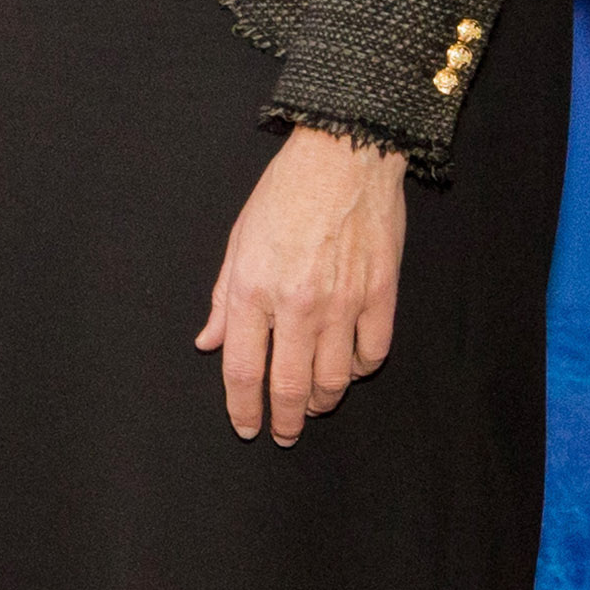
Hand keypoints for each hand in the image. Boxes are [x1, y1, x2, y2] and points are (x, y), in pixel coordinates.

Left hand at [199, 126, 409, 445]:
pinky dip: (360, 370)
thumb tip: (209, 343)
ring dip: (322, 402)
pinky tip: (349, 369)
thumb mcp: (239, 240)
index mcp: (254, 289)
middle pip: (289, 386)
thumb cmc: (285, 193)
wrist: (344, 155)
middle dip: (284, 420)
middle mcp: (297, 303)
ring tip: (314, 406)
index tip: (246, 426)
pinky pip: (372, 353)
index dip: (242, 408)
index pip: (243, 370)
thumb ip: (224, 300)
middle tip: (283, 434)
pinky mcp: (380, 295)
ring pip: (334, 379)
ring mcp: (343, 302)